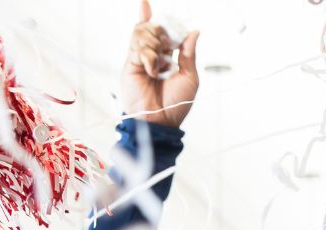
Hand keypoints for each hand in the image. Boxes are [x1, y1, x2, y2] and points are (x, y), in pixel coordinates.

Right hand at [123, 0, 201, 129]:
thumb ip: (189, 53)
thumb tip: (195, 32)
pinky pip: (138, 47)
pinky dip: (148, 55)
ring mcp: (139, 59)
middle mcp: (152, 56)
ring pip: (142, 33)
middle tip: (169, 46)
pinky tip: (152, 70)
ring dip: (154, 43)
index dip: (153, 17)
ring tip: (159, 65)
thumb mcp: (190, 76)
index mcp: (167, 58)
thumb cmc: (175, 104)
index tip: (145, 2)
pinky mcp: (130, 64)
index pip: (159, 32)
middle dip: (161, 31)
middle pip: (151, 28)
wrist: (160, 121)